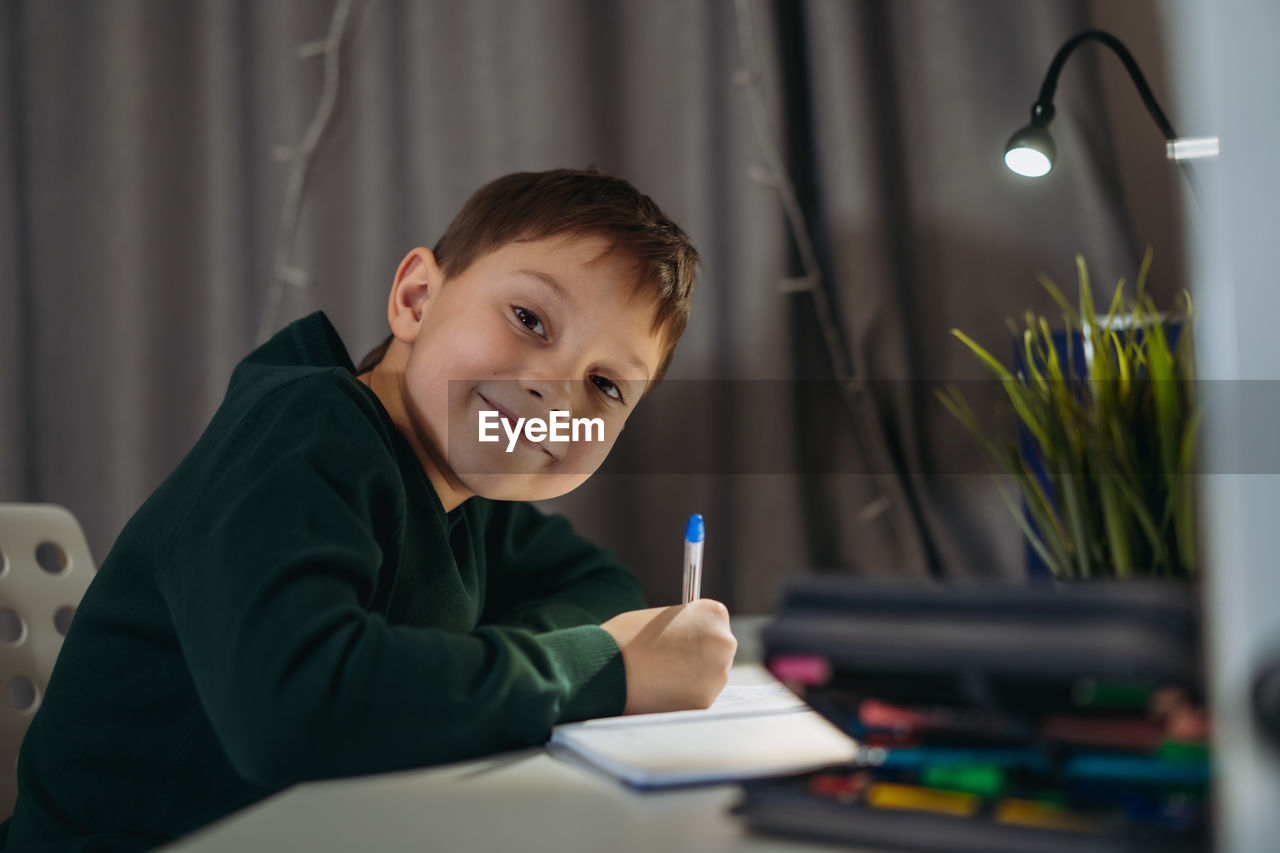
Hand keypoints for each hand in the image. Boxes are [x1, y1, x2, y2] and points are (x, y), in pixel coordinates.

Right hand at [600, 599, 737, 714]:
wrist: (604, 666)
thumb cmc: (627, 637)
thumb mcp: (663, 619)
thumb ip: (686, 629)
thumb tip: (695, 645)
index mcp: (715, 614)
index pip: (714, 623)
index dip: (695, 631)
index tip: (680, 638)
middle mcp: (724, 642)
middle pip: (717, 652)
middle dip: (698, 657)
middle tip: (670, 660)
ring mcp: (718, 675)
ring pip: (709, 678)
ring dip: (691, 679)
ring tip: (659, 675)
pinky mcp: (705, 703)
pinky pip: (697, 700)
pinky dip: (682, 698)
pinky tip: (660, 690)